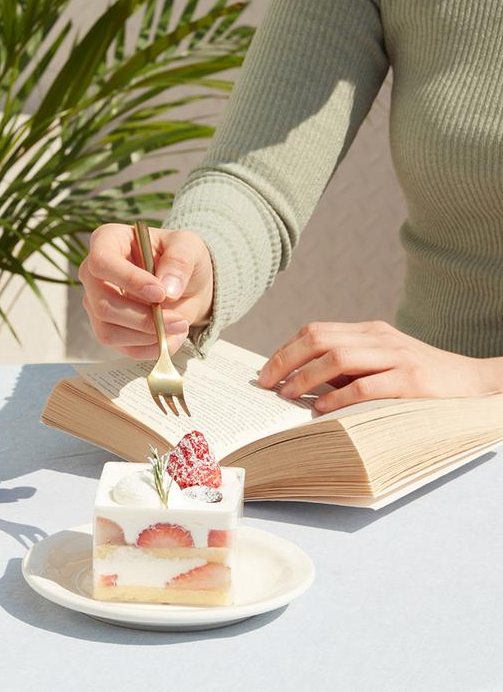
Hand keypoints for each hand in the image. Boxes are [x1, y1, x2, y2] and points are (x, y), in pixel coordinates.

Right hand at [79, 223, 213, 358]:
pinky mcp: (107, 329)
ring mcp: (96, 304)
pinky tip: (169, 336)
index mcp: (107, 241)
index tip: (161, 293)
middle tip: (177, 320)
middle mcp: (93, 274)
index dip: (129, 280)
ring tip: (178, 326)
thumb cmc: (180, 259)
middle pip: (102, 303)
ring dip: (147, 335)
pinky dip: (149, 348)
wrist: (187, 286)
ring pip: (108, 331)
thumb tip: (168, 288)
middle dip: (143, 318)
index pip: (102, 262)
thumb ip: (179, 261)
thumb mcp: (189, 247)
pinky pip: (121, 347)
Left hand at [257, 320, 502, 412]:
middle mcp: (379, 337)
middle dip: (286, 361)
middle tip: (265, 384)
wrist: (475, 383)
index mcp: (369, 331)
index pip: (316, 331)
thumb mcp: (380, 364)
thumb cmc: (420, 380)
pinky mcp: (411, 380)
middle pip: (319, 339)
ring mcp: (396, 356)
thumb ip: (346, 369)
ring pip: (337, 358)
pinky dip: (337, 397)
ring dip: (304, 378)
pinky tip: (321, 409)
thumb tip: (298, 383)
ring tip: (287, 395)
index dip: (286, 350)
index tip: (265, 372)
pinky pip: (365, 386)